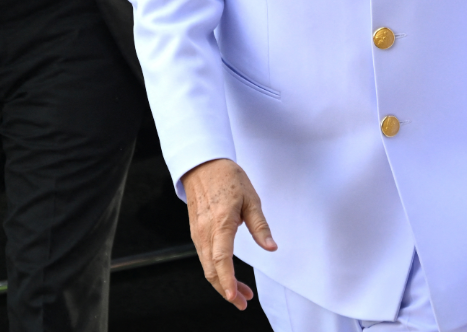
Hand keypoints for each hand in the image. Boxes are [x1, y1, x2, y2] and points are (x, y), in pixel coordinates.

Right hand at [181, 158, 276, 309]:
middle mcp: (205, 232)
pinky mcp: (196, 232)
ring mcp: (198, 233)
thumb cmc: (228, 178)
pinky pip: (204, 257)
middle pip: (211, 270)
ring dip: (221, 282)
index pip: (221, 259)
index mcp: (221, 222)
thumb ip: (260, 226)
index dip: (227, 281)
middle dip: (226, 290)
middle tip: (243, 302)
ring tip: (241, 293)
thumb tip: (271, 247)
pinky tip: (227, 274)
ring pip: (207, 266)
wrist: (203, 165)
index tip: (234, 297)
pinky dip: (215, 271)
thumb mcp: (251, 199)